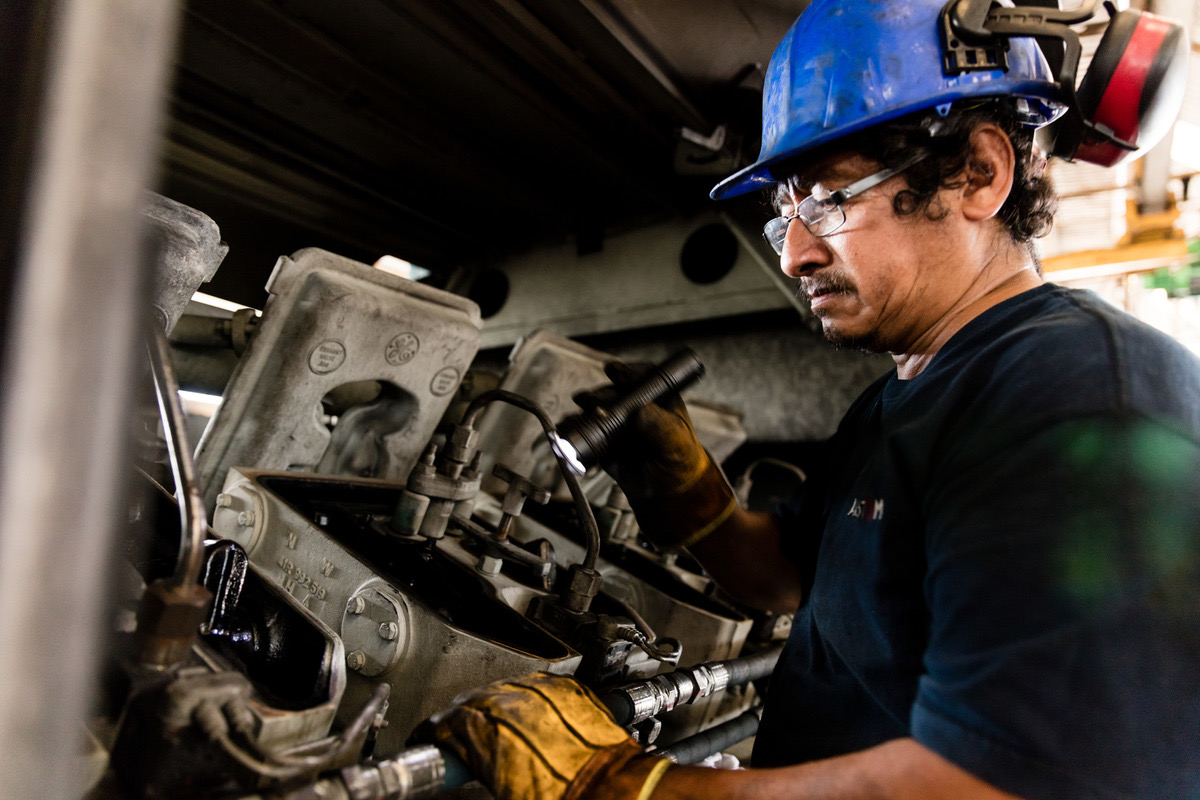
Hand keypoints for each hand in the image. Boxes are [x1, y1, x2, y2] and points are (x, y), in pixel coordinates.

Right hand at [422, 673, 669, 799]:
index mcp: (486, 728)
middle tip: (462, 739)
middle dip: (463, 719)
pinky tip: (530, 718)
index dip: (433, 734)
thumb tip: (470, 760)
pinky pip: (536, 687)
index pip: (443, 722)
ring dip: (496, 706)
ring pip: (503, 687)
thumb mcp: (501, 785)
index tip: (430, 740)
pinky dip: (528, 701)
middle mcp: (510, 700)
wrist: (610, 789)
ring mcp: (540, 690)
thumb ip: (479, 760)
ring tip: (500, 730)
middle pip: (471, 700)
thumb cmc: (560, 795)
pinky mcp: (566, 687)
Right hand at [574, 362, 736, 549]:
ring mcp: (620, 424)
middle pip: (614, 393)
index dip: (627, 372)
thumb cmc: (680, 463)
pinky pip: (588, 434)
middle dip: (598, 395)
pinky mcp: (606, 443)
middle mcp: (637, 408)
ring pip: (597, 412)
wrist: (668, 494)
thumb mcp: (675, 443)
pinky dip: (575, 433)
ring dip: (582, 413)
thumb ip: (660, 427)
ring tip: (572, 419)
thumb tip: (640, 412)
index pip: (643, 377)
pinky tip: (567, 431)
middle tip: (588, 401)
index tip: (614, 372)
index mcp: (659, 401)